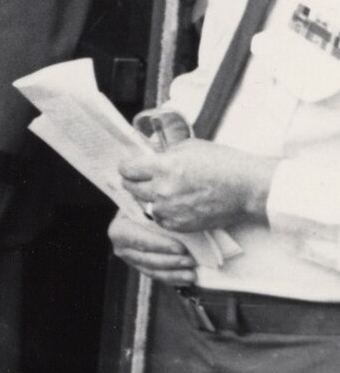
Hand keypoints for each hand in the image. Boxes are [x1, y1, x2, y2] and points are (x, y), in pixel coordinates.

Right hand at [108, 208, 197, 285]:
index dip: (160, 245)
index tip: (181, 248)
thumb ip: (155, 207)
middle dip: (170, 261)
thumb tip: (167, 210)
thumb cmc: (147, 205)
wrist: (141, 212)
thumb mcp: (147, 203)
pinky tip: (187, 278)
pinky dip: (173, 278)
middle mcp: (121, 247)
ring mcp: (130, 260)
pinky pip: (157, 277)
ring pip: (153, 270)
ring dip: (174, 273)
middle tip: (191, 261)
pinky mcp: (141, 268)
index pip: (140, 240)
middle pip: (147, 258)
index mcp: (119, 229)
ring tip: (192, 273)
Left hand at [119, 140, 275, 232]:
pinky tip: (175, 204)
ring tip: (165, 192)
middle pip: (130, 188)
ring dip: (149, 198)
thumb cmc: (223, 163)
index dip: (128, 167)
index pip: (126, 169)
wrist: (247, 188)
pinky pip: (160, 220)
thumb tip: (148, 155)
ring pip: (144, 205)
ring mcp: (170, 210)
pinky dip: (163, 213)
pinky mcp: (180, 225)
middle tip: (143, 178)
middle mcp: (162, 189)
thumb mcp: (189, 147)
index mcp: (163, 166)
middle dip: (135, 181)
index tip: (131, 166)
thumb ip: (164, 153)